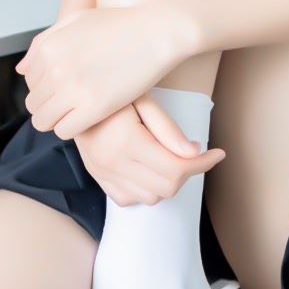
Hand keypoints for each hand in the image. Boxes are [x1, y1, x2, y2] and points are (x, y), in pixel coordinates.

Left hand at [17, 2, 185, 137]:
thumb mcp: (75, 20)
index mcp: (48, 47)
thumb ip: (43, 43)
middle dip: (49, 105)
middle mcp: (55, 69)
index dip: (45, 86)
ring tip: (77, 112)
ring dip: (57, 120)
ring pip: (43, 121)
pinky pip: (64, 131)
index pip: (29, 81)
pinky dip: (72, 128)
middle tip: (72, 102)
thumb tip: (21, 70)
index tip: (65, 85)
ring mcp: (73, 89)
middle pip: (33, 104)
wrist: (156, 32)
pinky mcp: (93, 108)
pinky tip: (87, 118)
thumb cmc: (119, 25)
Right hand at [74, 93, 223, 204]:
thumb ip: (168, 129)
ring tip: (168, 157)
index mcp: (126, 141)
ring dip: (167, 181)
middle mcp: (112, 163)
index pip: (176, 168)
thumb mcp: (143, 99)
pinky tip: (147, 168)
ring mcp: (103, 174)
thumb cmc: (112, 89)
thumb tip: (194, 153)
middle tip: (191, 152)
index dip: (203, 164)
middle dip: (187, 172)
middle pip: (167, 186)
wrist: (71, 95)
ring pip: (151, 197)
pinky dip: (145, 189)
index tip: (217, 154)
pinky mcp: (98, 178)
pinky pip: (129, 199)